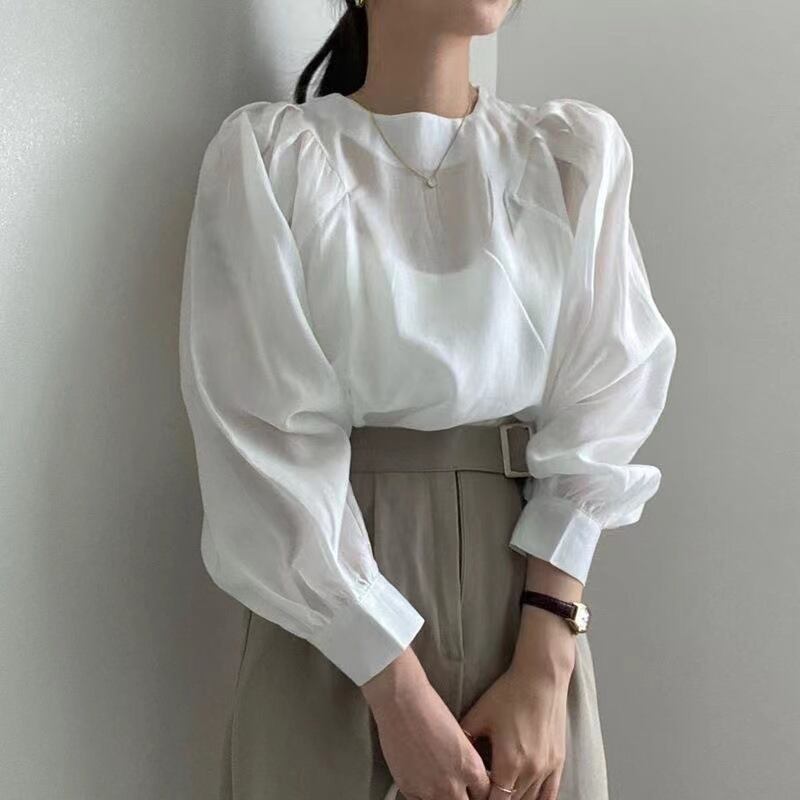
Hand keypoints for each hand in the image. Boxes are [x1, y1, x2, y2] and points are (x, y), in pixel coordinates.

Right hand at [361, 646, 491, 799]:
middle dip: (465, 797)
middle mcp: (452, 784)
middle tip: (459, 787)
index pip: (485, 794)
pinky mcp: (408, 789)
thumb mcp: (460, 736)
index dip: (481, 791)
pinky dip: (423, 795)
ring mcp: (429, 790)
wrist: (402, 702)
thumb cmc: (429, 708)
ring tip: (439, 782)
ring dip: (443, 796)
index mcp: (470, 767)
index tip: (477, 789)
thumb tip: (468, 776)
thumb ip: (466, 763)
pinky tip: (423, 781)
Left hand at [458, 606, 576, 799]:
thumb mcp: (480, 714)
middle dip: (496, 799)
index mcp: (509, 761)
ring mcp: (547, 767)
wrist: (542, 677)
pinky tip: (526, 799)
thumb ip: (465, 739)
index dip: (481, 799)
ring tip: (502, 791)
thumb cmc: (509, 693)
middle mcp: (530, 770)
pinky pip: (550, 794)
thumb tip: (452, 757)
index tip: (474, 793)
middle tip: (484, 790)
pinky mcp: (558, 761)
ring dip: (514, 799)